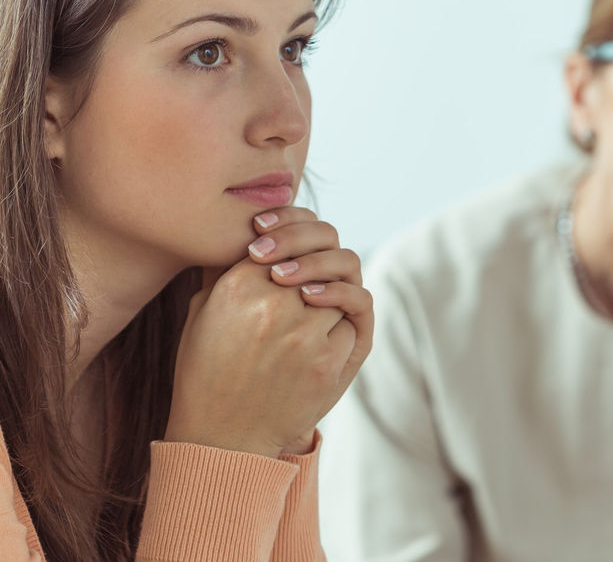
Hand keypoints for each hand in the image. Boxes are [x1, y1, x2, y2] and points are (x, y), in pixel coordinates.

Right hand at [165, 208, 372, 458]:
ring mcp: (305, 335)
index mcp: (236, 287)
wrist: (222, 436)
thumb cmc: (207, 371)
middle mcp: (272, 306)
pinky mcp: (329, 363)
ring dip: (334, 291)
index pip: (288, 235)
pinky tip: (328, 325)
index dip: (298, 233)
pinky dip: (347, 317)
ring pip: (344, 285)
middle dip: (324, 258)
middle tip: (313, 271)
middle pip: (325, 254)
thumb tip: (257, 231)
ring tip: (316, 303)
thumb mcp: (201, 314)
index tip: (291, 249)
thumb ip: (226, 270)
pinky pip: (355, 319)